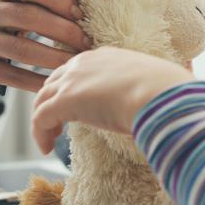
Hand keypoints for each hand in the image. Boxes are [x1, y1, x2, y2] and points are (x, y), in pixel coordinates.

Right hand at [0, 0, 91, 92]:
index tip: (80, 14)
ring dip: (55, 58)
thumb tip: (77, 0)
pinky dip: (36, 81)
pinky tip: (55, 83)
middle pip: (28, 17)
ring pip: (22, 50)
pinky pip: (13, 76)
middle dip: (63, 30)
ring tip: (76, 64)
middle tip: (86, 41)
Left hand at [31, 47, 192, 154]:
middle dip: (52, 102)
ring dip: (43, 120)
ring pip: (43, 99)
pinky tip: (46, 148)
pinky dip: (38, 133)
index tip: (76, 108)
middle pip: (54, 81)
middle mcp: (84, 62)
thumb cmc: (166, 94)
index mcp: (105, 56)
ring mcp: (72, 80)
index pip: (77, 69)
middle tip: (57, 124)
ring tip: (50, 139)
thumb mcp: (149, 86)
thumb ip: (142, 91)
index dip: (71, 89)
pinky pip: (40, 118)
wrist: (162, 96)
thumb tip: (153, 105)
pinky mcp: (64, 101)